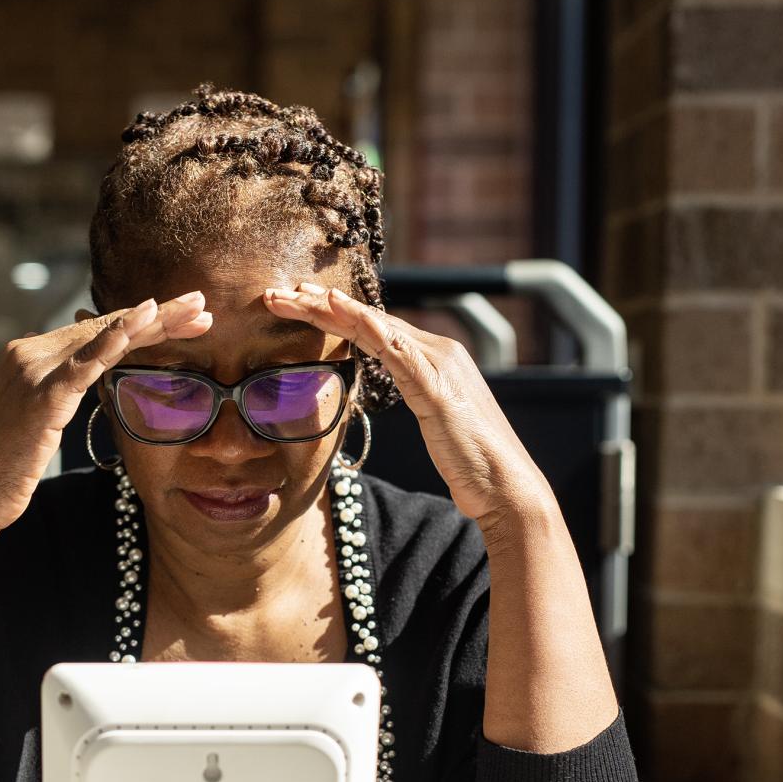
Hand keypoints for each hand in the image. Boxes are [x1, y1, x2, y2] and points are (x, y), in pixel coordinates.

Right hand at [0, 291, 213, 551]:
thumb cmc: (3, 474)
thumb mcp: (35, 427)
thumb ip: (58, 398)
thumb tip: (84, 387)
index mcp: (28, 357)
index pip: (93, 333)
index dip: (139, 326)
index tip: (183, 323)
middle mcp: (27, 353)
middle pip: (103, 327)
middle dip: (157, 316)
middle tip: (202, 306)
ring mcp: (32, 371)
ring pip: (102, 337)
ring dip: (153, 321)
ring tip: (195, 310)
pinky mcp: (40, 395)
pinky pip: (85, 361)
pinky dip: (117, 338)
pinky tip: (146, 320)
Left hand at [262, 282, 549, 528]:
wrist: (506, 487)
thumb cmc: (469, 464)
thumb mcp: (435, 424)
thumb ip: (416, 397)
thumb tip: (397, 390)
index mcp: (433, 359)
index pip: (374, 328)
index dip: (333, 315)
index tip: (293, 305)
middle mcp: (437, 351)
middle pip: (370, 319)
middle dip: (320, 304)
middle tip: (275, 294)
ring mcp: (439, 365)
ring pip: (376, 326)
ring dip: (330, 309)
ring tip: (292, 297)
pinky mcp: (436, 387)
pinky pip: (396, 350)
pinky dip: (366, 327)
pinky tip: (339, 311)